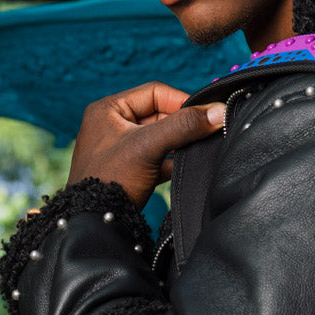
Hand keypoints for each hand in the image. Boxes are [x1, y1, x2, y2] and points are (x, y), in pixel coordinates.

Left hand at [67, 82, 224, 208]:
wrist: (96, 222)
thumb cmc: (110, 179)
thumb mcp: (149, 146)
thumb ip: (184, 126)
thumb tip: (218, 112)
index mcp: (109, 109)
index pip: (155, 92)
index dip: (182, 101)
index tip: (205, 115)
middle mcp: (113, 124)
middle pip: (161, 115)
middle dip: (183, 126)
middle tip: (204, 133)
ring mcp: (122, 148)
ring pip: (162, 137)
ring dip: (180, 144)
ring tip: (194, 151)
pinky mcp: (132, 169)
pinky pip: (159, 157)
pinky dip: (173, 161)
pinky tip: (185, 168)